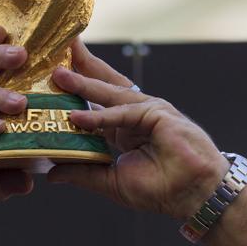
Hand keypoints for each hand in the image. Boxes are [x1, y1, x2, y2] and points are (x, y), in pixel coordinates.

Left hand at [47, 39, 229, 219]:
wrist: (195, 196)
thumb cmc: (161, 189)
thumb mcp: (111, 181)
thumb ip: (83, 173)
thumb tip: (52, 173)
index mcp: (123, 127)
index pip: (95, 100)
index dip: (77, 85)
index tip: (55, 71)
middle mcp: (133, 114)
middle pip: (102, 84)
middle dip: (80, 66)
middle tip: (57, 51)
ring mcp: (147, 110)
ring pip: (109, 93)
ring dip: (83, 83)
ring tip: (59, 75)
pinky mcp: (158, 113)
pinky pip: (123, 114)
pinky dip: (100, 116)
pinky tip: (79, 118)